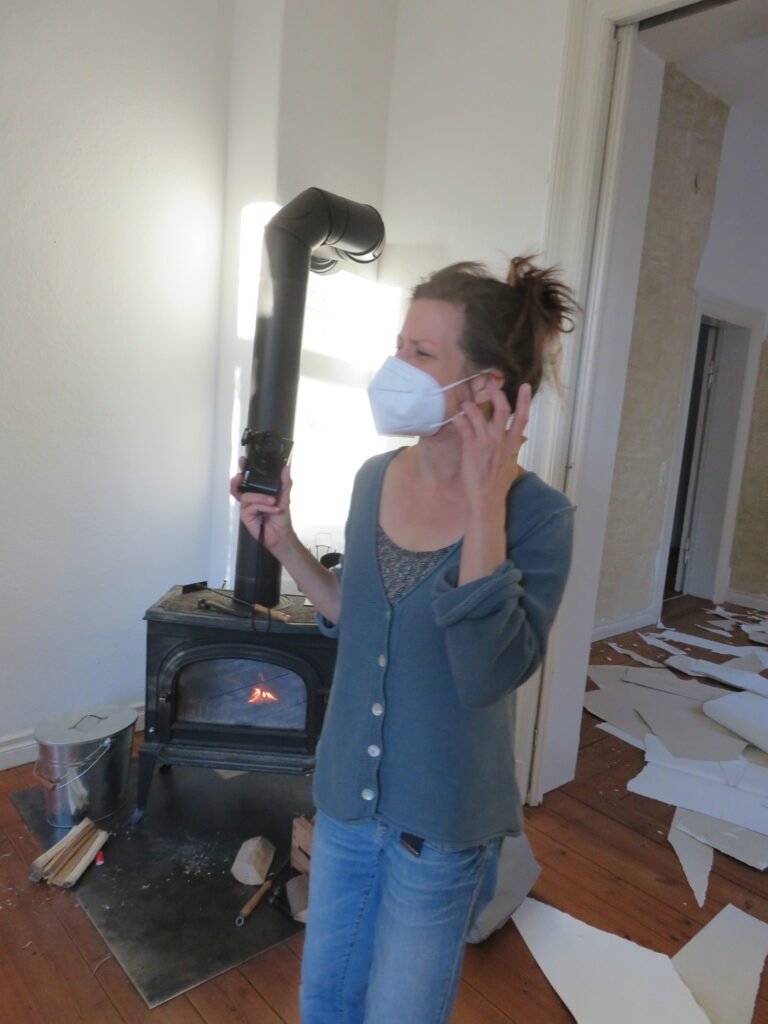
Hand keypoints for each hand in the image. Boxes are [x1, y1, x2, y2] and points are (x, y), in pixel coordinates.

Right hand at [229, 460, 294, 552]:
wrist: (282, 533)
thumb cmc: (281, 517)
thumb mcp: (285, 496)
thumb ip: (285, 482)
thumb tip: (286, 468)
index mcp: (258, 491)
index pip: (248, 478)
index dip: (243, 469)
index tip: (243, 460)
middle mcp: (250, 498)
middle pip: (238, 486)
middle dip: (238, 480)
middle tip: (241, 476)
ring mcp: (247, 507)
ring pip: (247, 496)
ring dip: (261, 498)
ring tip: (273, 501)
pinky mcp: (246, 516)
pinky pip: (252, 506)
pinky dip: (263, 507)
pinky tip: (272, 510)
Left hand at [453, 383, 530, 509]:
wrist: (486, 499)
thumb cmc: (498, 486)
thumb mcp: (512, 466)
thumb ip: (515, 450)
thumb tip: (522, 440)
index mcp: (511, 444)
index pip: (523, 418)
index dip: (525, 401)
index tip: (525, 386)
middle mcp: (500, 441)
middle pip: (502, 410)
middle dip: (496, 394)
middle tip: (489, 385)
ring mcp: (486, 443)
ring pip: (479, 415)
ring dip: (471, 406)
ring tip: (464, 404)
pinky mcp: (471, 448)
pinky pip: (464, 427)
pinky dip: (459, 420)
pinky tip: (455, 417)